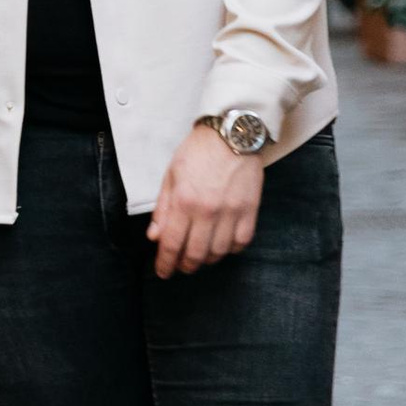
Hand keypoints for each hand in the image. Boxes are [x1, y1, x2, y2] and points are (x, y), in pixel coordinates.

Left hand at [148, 124, 262, 279]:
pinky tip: (223, 245)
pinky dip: (231, 249)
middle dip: (185, 265)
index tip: (163, 272)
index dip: (165, 263)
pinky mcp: (250, 210)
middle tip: (181, 267)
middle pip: (195, 254)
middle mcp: (208, 211)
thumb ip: (163, 207)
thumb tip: (155, 236)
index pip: (172, 243)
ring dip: (207, 260)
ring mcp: (231, 212)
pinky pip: (241, 242)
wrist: (233, 133)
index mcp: (184, 201)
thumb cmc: (198, 151)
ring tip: (200, 256)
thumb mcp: (172, 174)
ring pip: (218, 252)